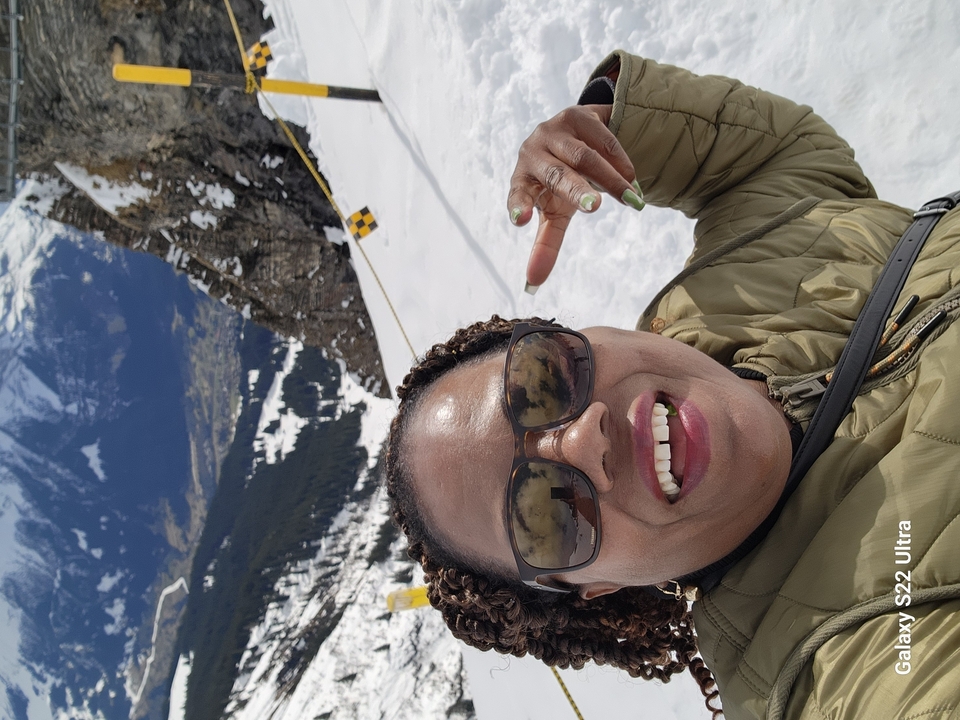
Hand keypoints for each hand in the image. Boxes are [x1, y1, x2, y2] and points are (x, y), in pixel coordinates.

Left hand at [507, 104, 641, 289]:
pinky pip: (601, 140)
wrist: (577, 135)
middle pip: (556, 175)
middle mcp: (532, 152)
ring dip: (610, 179)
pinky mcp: (576, 115)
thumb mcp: (554, 213)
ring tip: (632, 199)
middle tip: (594, 207)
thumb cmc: (560, 184)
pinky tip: (632, 178)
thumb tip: (532, 286)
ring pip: (583, 157)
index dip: (518, 206)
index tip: (522, 221)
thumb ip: (546, 246)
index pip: (517, 194)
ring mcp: (553, 131)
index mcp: (522, 180)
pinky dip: (619, 161)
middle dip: (576, 191)